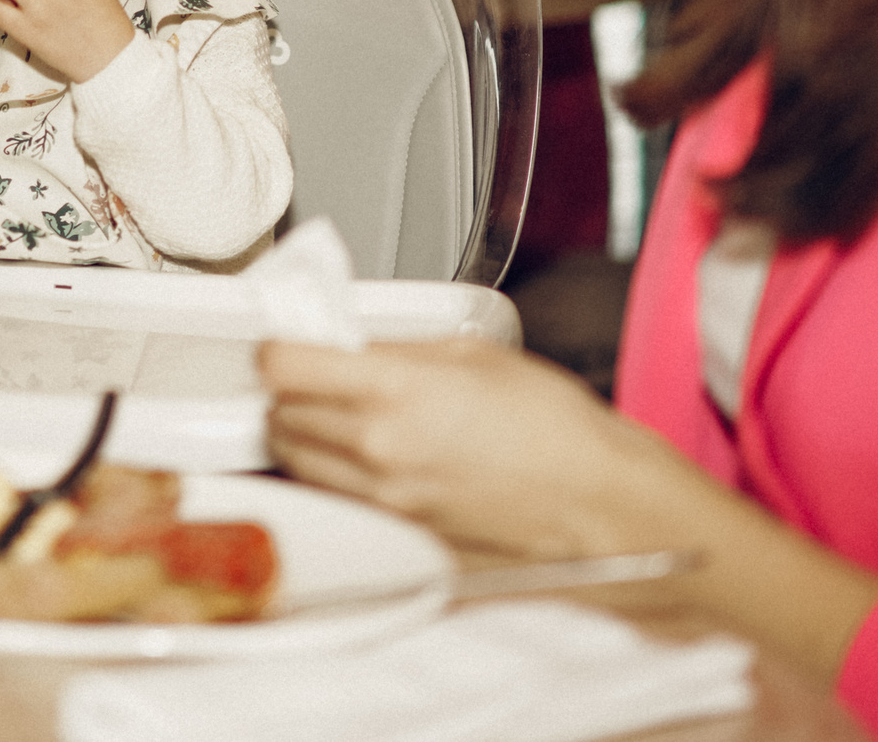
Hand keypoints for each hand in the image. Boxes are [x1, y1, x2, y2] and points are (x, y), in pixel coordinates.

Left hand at [261, 338, 877, 677]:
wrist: (601, 506)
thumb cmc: (558, 430)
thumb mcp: (476, 355)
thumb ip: (401, 349)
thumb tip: (352, 346)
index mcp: (394, 392)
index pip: (282, 367)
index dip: (276, 349)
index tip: (286, 343)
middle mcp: (377, 450)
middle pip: (278, 418)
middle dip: (285, 393)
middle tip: (310, 376)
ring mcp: (384, 500)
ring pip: (297, 463)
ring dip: (301, 436)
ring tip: (335, 416)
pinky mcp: (398, 535)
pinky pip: (337, 501)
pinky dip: (333, 477)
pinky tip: (364, 458)